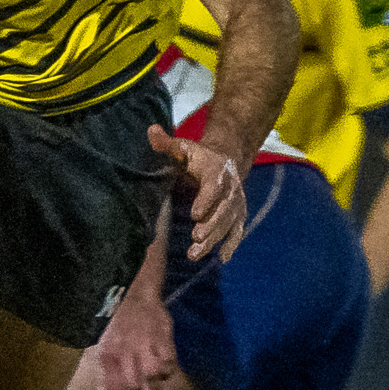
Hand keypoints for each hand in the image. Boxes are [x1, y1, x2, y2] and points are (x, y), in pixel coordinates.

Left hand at [95, 289, 178, 389]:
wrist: (135, 295)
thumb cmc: (117, 325)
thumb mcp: (105, 348)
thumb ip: (105, 377)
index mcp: (111, 351)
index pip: (116, 383)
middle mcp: (128, 348)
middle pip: (136, 382)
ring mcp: (148, 343)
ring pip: (154, 374)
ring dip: (156, 387)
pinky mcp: (164, 336)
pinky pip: (170, 360)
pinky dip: (168, 370)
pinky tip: (165, 373)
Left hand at [148, 125, 246, 261]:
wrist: (227, 159)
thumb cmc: (198, 156)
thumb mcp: (184, 147)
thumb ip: (167, 143)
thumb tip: (150, 130)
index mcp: (217, 171)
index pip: (213, 187)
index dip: (206, 200)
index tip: (194, 215)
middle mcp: (231, 189)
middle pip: (223, 210)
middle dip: (210, 225)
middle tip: (195, 238)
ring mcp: (236, 204)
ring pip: (228, 224)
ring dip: (214, 240)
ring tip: (194, 254)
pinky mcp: (238, 215)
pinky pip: (237, 231)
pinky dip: (232, 244)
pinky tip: (223, 259)